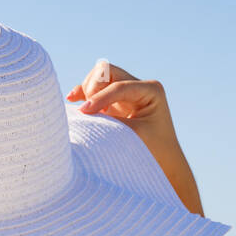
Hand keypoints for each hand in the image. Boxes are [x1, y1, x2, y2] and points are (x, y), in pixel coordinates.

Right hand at [66, 62, 192, 189]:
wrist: (163, 164)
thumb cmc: (153, 151)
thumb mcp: (133, 135)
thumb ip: (110, 121)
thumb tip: (83, 112)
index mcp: (151, 90)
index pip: (119, 86)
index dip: (99, 97)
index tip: (84, 113)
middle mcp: (138, 86)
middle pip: (106, 71)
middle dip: (93, 87)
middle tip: (90, 112)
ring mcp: (125, 93)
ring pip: (99, 77)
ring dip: (88, 91)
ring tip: (87, 113)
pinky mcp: (114, 102)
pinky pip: (95, 89)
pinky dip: (83, 93)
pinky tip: (72, 98)